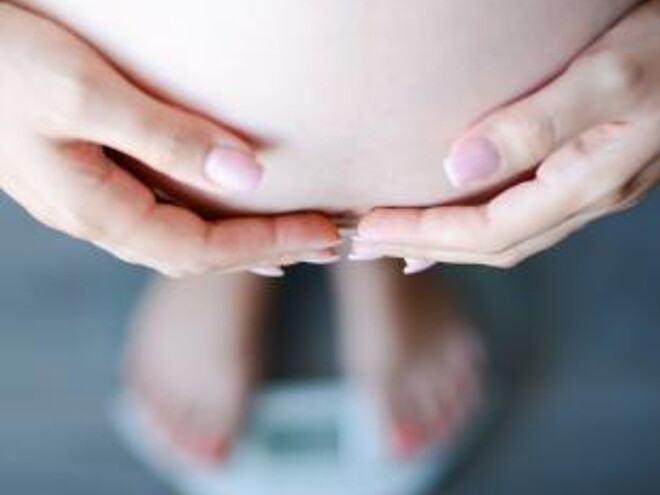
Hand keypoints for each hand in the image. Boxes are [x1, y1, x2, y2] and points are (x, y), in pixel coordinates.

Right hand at [0, 3, 338, 276]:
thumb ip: (165, 137)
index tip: (325, 232)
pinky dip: (208, 225)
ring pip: (182, 243)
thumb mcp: (82, 93)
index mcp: (98, 211)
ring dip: (239, 245)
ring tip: (290, 240)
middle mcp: (97, 220)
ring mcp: (91, 206)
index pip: (206, 249)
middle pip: (198, 258)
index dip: (270, 243)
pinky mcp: (89, 182)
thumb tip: (246, 176)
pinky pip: (164, 220)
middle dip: (265, 251)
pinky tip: (226, 216)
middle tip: (325, 240)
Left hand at [353, 0, 659, 271]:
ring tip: (391, 242)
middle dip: (423, 246)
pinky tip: (449, 227)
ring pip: (504, 236)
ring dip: (444, 242)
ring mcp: (587, 191)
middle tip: (361, 243)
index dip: (423, 233)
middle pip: (491, 245)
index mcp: (586, 183)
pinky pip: (520, 217)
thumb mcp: (607, 76)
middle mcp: (585, 199)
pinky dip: (474, 228)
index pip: (487, 230)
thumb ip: (536, 124)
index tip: (369, 227)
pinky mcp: (585, 173)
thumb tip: (457, 169)